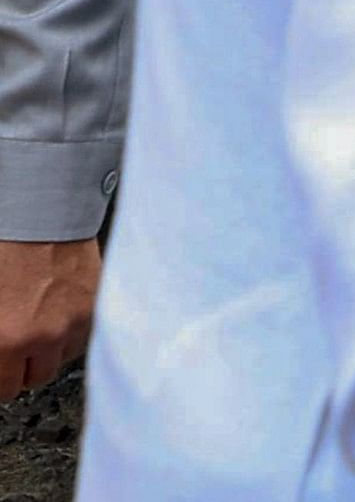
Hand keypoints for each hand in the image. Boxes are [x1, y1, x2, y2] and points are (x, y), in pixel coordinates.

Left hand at [0, 236, 100, 397]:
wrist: (38, 215)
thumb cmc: (4, 252)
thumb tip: (2, 351)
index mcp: (7, 340)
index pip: (4, 389)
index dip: (1, 379)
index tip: (2, 368)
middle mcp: (45, 337)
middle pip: (34, 379)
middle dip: (21, 367)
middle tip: (12, 349)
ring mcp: (75, 322)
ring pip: (61, 358)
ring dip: (48, 349)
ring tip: (37, 326)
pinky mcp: (96, 306)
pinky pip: (84, 335)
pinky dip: (70, 330)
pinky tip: (56, 312)